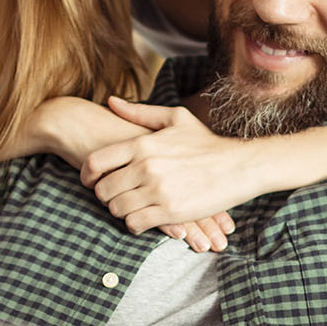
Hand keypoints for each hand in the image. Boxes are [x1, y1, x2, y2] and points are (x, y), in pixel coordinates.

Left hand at [81, 97, 263, 243]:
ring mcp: (157, 190)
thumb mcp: (175, 119)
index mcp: (143, 143)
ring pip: (117, 208)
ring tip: (130, 207)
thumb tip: (110, 102)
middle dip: (105, 195)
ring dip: (120, 210)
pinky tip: (143, 218)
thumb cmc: (206, 142)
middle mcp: (146, 167)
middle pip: (104, 189)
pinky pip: (135, 223)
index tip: (90, 181)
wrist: (239, 166)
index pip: (96, 162)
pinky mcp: (169, 211)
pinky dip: (134, 224)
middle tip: (115, 196)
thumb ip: (139, 112)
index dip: (87, 175)